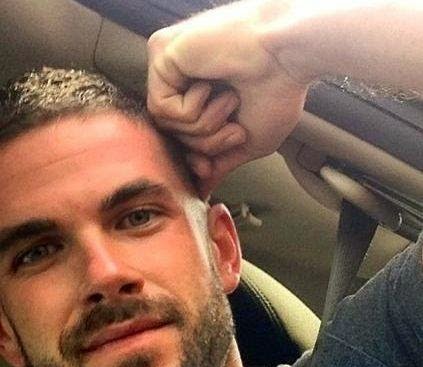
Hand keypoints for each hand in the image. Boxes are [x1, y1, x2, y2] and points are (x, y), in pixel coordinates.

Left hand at [147, 2, 308, 195]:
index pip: (180, 138)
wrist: (289, 54)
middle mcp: (182, 77)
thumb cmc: (279, 90)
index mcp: (201, 92)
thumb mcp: (249, 141)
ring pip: (166, 125)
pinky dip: (192, 109)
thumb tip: (202, 190)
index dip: (194, 158)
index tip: (209, 167)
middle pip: (173, 136)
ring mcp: (169, 64)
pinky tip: (212, 85)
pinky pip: (161, 108)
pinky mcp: (161, 53)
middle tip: (235, 125)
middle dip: (207, 143)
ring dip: (204, 126)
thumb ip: (219, 163)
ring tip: (230, 100)